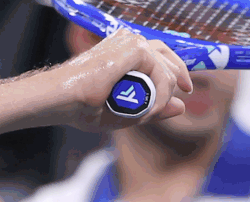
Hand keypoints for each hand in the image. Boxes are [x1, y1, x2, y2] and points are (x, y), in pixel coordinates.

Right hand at [40, 29, 192, 131]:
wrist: (63, 100)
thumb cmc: (83, 106)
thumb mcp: (127, 112)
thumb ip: (155, 108)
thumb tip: (182, 106)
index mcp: (124, 50)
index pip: (160, 52)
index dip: (177, 69)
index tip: (186, 89)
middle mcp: (129, 41)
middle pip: (168, 55)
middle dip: (177, 78)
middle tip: (184, 93)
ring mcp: (132, 42)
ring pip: (166, 69)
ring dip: (161, 95)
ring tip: (147, 111)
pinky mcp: (134, 48)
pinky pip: (160, 74)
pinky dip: (158, 94)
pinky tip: (148, 106)